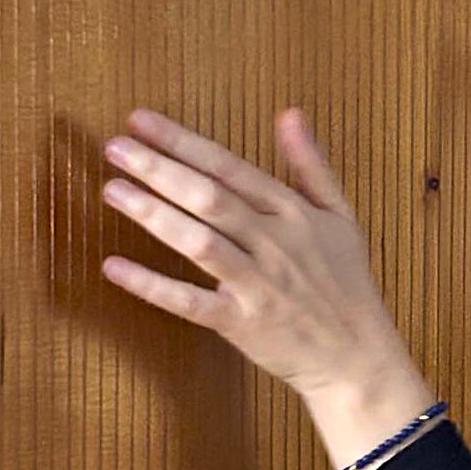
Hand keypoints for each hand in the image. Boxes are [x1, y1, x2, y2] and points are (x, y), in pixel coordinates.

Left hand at [100, 107, 434, 469]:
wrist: (357, 356)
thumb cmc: (346, 283)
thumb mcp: (340, 216)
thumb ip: (311, 164)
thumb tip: (291, 113)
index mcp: (293, 212)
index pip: (230, 168)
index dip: (184, 142)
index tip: (141, 121)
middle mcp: (274, 243)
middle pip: (210, 198)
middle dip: (160, 170)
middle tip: (115, 147)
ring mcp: (257, 284)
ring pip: (199, 243)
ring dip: (154, 215)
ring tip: (112, 191)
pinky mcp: (241, 324)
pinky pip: (190, 303)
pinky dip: (152, 286)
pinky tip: (114, 267)